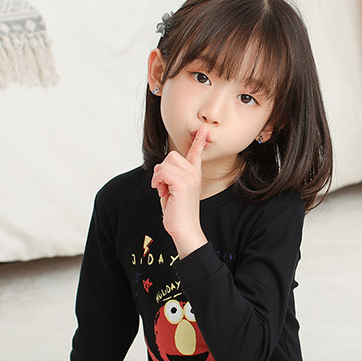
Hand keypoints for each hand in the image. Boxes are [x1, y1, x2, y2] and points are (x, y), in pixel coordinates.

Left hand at [151, 125, 208, 257]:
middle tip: (164, 187)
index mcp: (194, 175)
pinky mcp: (183, 184)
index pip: (196, 154)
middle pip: (171, 155)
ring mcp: (190, 178)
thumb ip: (170, 177)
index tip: (204, 129)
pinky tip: (162, 193)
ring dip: (158, 177)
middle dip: (162, 169)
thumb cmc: (177, 214)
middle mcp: (194, 174)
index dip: (199, 141)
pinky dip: (157, 182)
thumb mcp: (173, 191)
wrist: (184, 230)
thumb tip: (160, 168)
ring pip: (165, 164)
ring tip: (164, 192)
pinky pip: (162, 172)